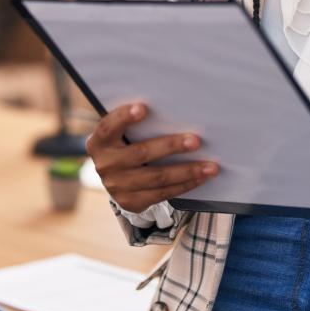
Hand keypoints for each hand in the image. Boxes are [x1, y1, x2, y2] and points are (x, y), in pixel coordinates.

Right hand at [86, 101, 218, 212]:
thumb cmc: (125, 144)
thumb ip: (135, 123)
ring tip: (210, 166)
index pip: (108, 127)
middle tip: (196, 141)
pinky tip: (201, 178)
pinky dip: (185, 185)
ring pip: (157, 177)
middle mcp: (105, 165)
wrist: (115, 177)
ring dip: (187, 171)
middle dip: (171, 146)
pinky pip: (163, 193)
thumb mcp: (121, 133)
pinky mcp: (131, 202)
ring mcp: (117, 186)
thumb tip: (175, 109)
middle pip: (141, 153)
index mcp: (99, 142)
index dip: (124, 118)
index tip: (143, 108)